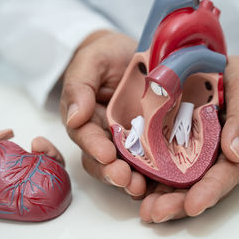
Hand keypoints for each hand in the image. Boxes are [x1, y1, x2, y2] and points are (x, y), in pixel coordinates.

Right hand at [60, 30, 148, 194]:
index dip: (94, 147)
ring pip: (126, 165)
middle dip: (112, 173)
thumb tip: (75, 117)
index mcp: (87, 118)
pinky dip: (155, 172)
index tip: (105, 154)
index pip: (86, 137)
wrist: (132, 52)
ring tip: (142, 186)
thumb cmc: (106, 55)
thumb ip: (79, 87)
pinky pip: (152, 158)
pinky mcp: (151, 138)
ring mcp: (129, 138)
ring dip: (133, 179)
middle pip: (104, 160)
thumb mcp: (91, 63)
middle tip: (126, 179)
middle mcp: (105, 134)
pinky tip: (164, 179)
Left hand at [138, 55, 238, 221]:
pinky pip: (167, 163)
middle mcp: (222, 157)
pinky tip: (138, 184)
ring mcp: (200, 154)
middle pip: (202, 185)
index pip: (230, 174)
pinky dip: (154, 176)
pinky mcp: (181, 145)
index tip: (194, 204)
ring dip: (163, 196)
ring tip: (145, 208)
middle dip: (180, 202)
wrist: (227, 72)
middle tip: (156, 212)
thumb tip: (235, 152)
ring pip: (183, 181)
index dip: (212, 190)